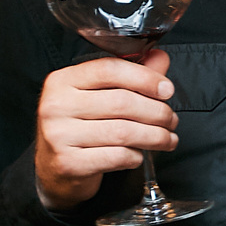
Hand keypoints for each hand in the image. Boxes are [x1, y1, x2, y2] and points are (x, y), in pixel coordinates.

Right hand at [35, 50, 177, 211]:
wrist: (54, 168)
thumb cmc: (80, 127)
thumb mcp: (99, 95)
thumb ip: (130, 75)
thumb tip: (160, 57)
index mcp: (63, 81)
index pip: (109, 69)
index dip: (144, 78)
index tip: (167, 90)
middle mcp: (56, 105)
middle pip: (122, 102)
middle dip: (157, 112)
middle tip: (171, 120)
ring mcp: (59, 135)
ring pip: (123, 132)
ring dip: (155, 137)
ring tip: (167, 139)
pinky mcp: (68, 163)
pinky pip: (116, 156)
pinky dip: (135, 156)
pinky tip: (138, 155)